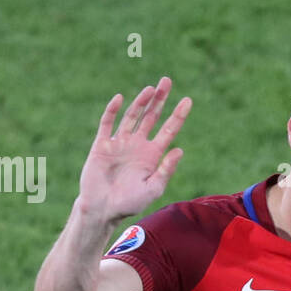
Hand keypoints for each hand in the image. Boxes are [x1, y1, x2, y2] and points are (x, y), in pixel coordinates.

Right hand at [78, 76, 191, 222]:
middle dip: (159, 99)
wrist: (103, 209)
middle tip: (167, 81)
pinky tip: (120, 99)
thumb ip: (166, 170)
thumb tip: (180, 150)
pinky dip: (112, 111)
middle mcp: (138, 145)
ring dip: (140, 102)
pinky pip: (107, 124)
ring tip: (150, 88)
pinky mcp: (102, 145)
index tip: (188, 100)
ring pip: (132, 116)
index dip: (178, 115)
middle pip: (151, 116)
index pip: (168, 130)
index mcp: (152, 155)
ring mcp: (120, 143)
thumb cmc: (130, 203)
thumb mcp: (153, 188)